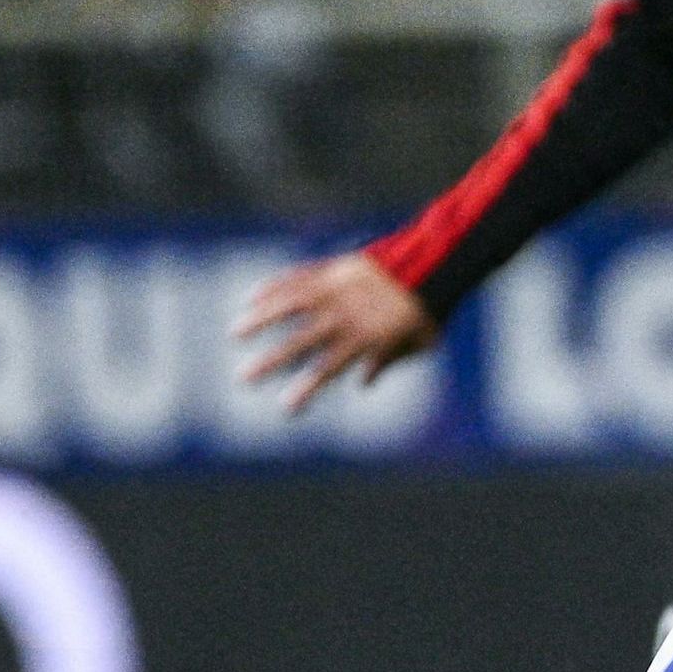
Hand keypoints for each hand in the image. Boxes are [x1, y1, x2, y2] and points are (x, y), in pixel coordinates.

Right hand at [234, 250, 433, 411]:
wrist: (437, 263)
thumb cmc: (431, 310)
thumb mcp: (419, 345)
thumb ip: (387, 362)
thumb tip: (363, 383)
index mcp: (367, 339)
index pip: (328, 369)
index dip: (306, 389)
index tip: (285, 407)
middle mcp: (347, 315)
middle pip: (301, 342)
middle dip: (270, 361)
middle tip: (243, 378)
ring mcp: (338, 288)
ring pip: (291, 304)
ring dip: (261, 319)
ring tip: (235, 332)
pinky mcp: (335, 267)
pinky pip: (300, 276)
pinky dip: (276, 286)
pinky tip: (254, 296)